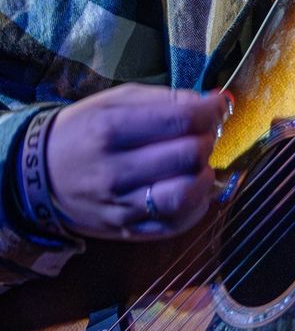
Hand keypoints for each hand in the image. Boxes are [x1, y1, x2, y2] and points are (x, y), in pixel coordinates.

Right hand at [45, 82, 227, 240]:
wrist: (38, 174)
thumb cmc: (84, 130)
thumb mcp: (115, 101)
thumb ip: (164, 99)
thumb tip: (211, 101)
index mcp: (111, 129)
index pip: (182, 119)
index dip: (212, 110)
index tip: (219, 105)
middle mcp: (115, 171)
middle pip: (189, 155)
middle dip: (208, 139)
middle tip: (203, 134)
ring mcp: (121, 206)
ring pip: (187, 195)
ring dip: (204, 175)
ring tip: (197, 164)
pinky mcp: (127, 231)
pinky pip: (177, 224)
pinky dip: (196, 205)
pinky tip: (191, 188)